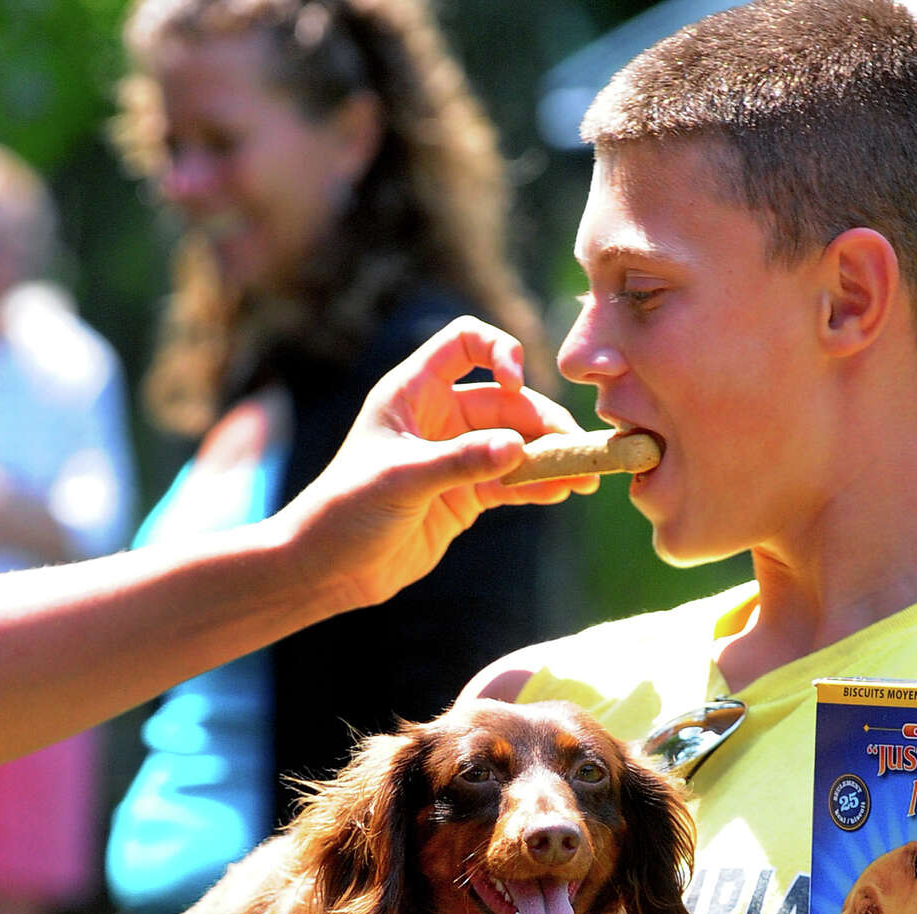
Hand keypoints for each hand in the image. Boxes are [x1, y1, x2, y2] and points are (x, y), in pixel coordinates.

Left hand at [287, 315, 595, 609]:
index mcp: (414, 392)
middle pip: (507, 403)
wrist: (330, 568)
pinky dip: (538, 487)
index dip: (498, 352)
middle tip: (578, 451)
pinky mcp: (466, 495)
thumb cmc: (347, 510)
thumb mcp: (402, 479)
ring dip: (551, 459)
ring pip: (516, 445)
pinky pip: (512, 483)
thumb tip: (517, 449)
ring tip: (586, 477)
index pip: (465, 343)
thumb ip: (460, 462)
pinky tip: (562, 493)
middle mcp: (439, 417)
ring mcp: (456, 457)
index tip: (517, 383)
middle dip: (545, 424)